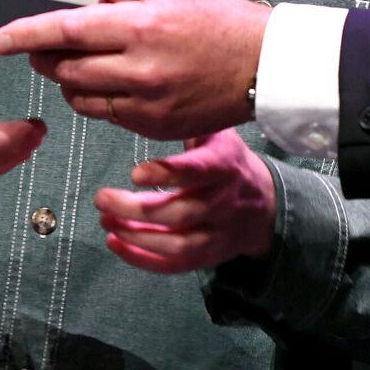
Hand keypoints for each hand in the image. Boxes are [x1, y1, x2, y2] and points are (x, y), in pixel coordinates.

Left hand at [0, 0, 266, 140]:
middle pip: (65, 67)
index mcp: (141, 25)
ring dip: (66, 79)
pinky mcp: (153, 128)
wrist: (265, 66)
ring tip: (79, 61)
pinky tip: (109, 81)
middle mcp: (140, 69)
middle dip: (43, 56)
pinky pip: (105, 116)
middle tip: (42, 44)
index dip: (25, 32)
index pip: (65, 29)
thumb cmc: (217, 21)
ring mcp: (146, 103)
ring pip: (79, 96)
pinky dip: (94, 98)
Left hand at [94, 129, 275, 273]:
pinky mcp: (209, 256)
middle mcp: (222, 202)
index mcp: (223, 167)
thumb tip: (153, 104)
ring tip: (106, 220)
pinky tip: (115, 242)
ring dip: (135, 235)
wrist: (267, 204)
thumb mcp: (218, 136)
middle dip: (135, 209)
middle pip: (178, 213)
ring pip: (175, 244)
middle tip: (102, 198)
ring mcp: (217, 233)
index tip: (135, 173)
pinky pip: (174, 265)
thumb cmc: (229, 163)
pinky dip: (142, 258)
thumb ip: (189, 125)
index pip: (197, 172)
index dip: (167, 174)